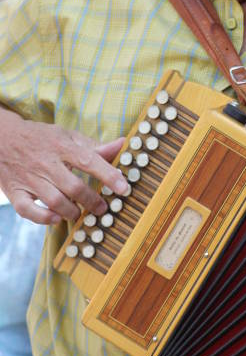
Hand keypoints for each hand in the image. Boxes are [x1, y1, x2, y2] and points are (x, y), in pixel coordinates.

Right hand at [0, 109, 126, 223]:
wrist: (1, 136)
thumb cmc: (41, 138)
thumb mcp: (67, 136)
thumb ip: (95, 146)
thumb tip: (122, 145)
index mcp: (61, 146)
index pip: (89, 161)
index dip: (108, 175)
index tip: (123, 188)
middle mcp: (46, 163)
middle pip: (73, 187)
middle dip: (92, 201)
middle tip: (103, 208)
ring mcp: (29, 178)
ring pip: (54, 201)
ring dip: (72, 212)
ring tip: (80, 213)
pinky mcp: (15, 191)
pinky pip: (28, 210)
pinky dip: (43, 218)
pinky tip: (56, 218)